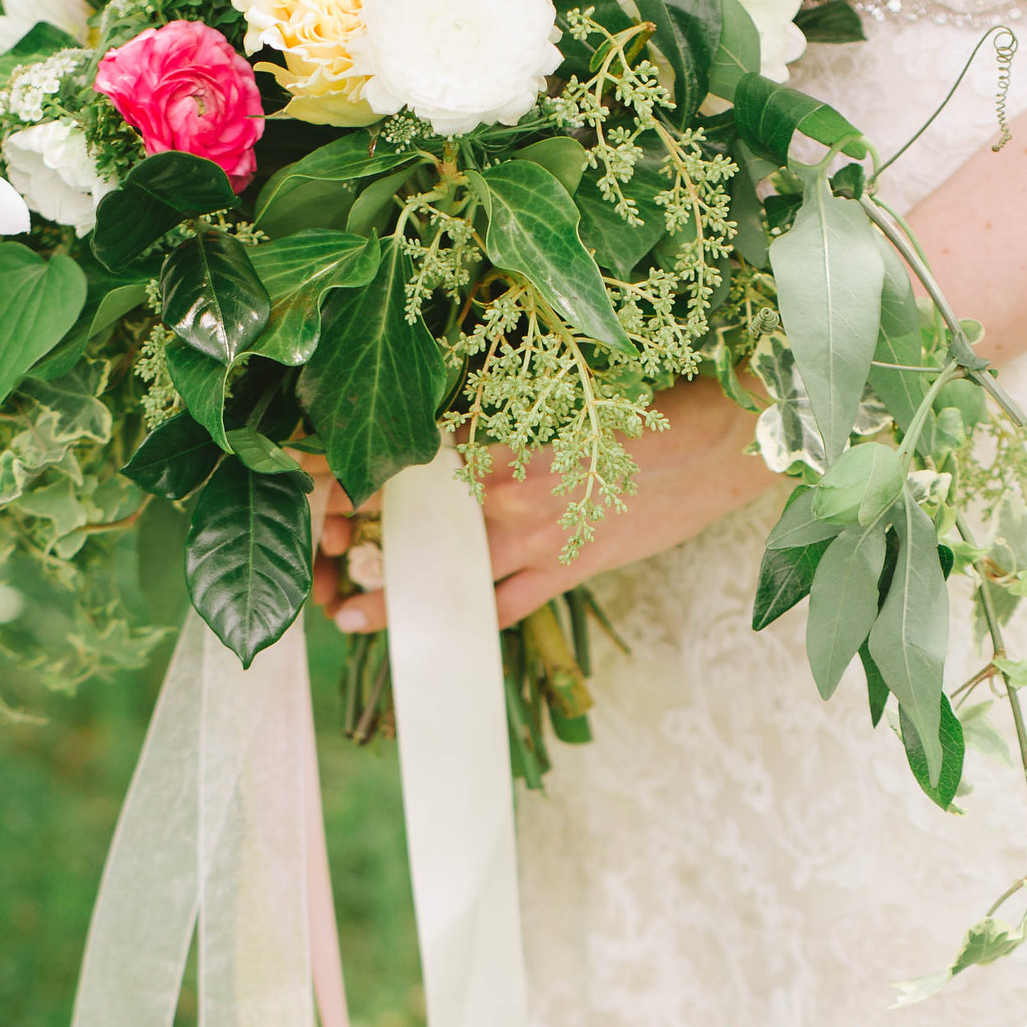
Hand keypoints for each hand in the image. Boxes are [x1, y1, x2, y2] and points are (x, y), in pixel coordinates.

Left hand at [309, 379, 777, 635]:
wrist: (718, 442)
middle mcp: (507, 490)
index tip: (307, 483)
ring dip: (393, 599)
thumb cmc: (640, 405)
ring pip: (447, 576)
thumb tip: (439, 432)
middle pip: (410, 523)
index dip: (348, 473)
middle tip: (320, 553)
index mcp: (499, 438)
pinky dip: (465, 618)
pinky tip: (434, 630)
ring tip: (346, 616)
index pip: (403, 459)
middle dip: (357, 540)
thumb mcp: (560, 397)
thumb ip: (497, 420)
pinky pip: (503, 605)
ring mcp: (538, 537)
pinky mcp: (570, 569)